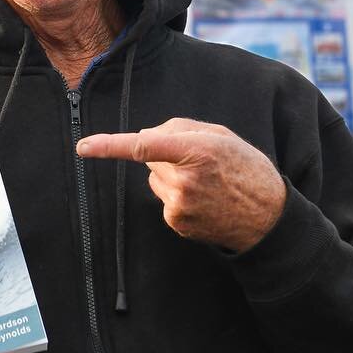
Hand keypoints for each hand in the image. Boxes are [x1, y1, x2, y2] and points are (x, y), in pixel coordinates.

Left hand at [76, 117, 286, 252]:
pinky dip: (177, 196)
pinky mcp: (177, 223)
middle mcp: (185, 180)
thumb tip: (145, 138)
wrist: (268, 218)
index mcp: (197, 151)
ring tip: (206, 183)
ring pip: (155, 179)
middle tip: (201, 162)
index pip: (143, 146)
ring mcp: (180, 206)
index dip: (109, 146)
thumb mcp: (220, 135)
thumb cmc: (245, 167)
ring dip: (171, 176)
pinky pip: (164, 199)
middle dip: (165, 155)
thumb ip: (179, 129)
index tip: (84, 146)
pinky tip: (203, 200)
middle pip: (150, 158)